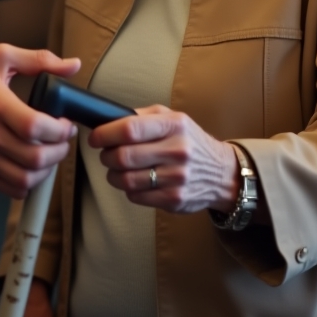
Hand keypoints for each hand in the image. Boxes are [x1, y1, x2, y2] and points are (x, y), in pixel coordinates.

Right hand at [0, 45, 79, 198]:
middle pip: (35, 158)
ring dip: (47, 170)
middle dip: (60, 151)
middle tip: (63, 141)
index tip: (66, 125)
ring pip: (26, 179)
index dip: (60, 130)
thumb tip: (73, 65)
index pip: (37, 128)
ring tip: (49, 155)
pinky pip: (10, 189)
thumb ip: (39, 60)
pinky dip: (28, 183)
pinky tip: (31, 168)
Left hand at [88, 105, 238, 213]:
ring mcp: (178, 177)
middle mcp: (178, 150)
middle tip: (106, 154)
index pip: (130, 129)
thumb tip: (108, 119)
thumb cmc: (189, 140)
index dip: (105, 134)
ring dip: (113, 175)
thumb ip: (142, 116)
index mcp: (174, 125)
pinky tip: (135, 182)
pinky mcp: (175, 199)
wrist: (221, 172)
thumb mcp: (172, 118)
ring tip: (117, 169)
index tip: (95, 137)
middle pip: (124, 156)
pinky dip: (128, 190)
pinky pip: (136, 196)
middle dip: (106, 156)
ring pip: (127, 180)